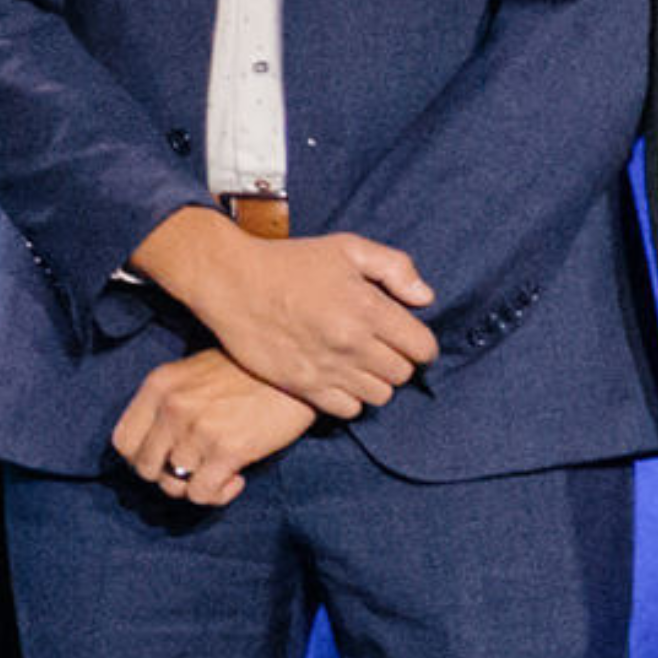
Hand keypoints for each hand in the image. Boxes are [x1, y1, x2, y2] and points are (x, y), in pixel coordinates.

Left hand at [109, 350, 316, 507]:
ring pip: (173, 486)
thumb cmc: (249, 371)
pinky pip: (202, 494)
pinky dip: (217, 496)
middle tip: (196, 470)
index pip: (122, 442)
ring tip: (219, 474)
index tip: (165, 460)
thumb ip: (169, 402)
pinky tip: (236, 479)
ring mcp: (198, 429)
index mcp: (159, 385)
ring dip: (195, 488)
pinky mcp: (227, 449)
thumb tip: (157, 448)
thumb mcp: (195, 373)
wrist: (294, 369)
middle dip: (168, 478)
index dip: (141, 459)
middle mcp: (172, 407)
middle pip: (144, 469)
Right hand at [139, 208, 440, 416]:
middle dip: (398, 361)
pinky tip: (340, 379)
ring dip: (376, 381)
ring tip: (361, 364)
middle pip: (402, 374)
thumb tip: (425, 298)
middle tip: (381, 348)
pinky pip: (348, 410)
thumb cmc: (291, 262)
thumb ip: (395, 268)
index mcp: (368, 308)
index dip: (420, 344)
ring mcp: (327, 368)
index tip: (408, 338)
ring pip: (380, 396)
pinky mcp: (303, 385)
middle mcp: (352, 343)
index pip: (422, 347)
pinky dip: (351, 398)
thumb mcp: (347, 247)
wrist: (232, 282)